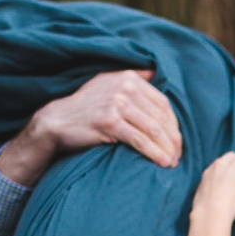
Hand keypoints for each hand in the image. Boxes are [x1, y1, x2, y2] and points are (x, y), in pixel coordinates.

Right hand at [0, 69, 180, 182]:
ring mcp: (116, 103)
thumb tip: (155, 72)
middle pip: (160, 117)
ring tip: (172, 163)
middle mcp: (124, 87)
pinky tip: (162, 163)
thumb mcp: (107, 85)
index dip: (173, 124)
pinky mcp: (109, 121)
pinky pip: (140, 140)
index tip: (177, 141)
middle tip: (178, 156)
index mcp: (128, 78)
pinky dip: (154, 153)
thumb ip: (132, 78)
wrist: (56, 121)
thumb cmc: (85, 108)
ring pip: (153, 129)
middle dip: (173, 139)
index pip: (162, 103)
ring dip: (167, 149)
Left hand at [193, 152, 234, 226]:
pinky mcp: (201, 179)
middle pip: (232, 156)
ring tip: (229, 182)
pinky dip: (216, 178)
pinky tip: (218, 189)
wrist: (211, 213)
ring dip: (225, 169)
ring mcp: (210, 170)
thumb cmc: (233, 203)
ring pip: (219, 164)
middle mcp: (223, 162)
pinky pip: (210, 174)